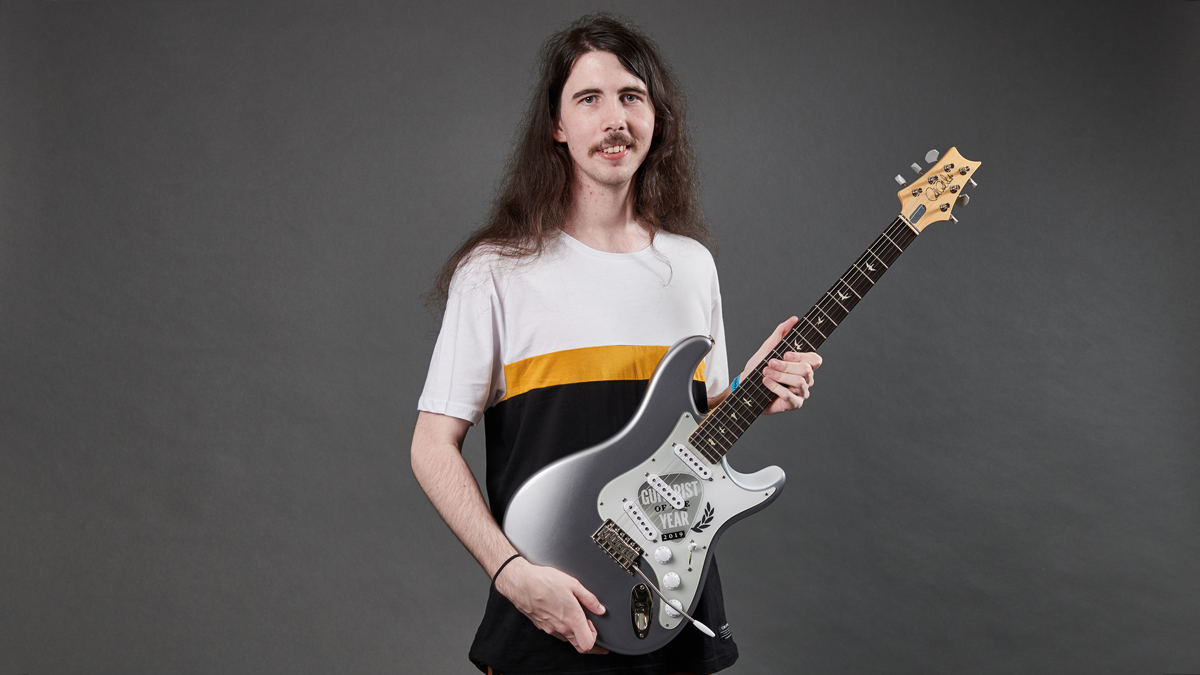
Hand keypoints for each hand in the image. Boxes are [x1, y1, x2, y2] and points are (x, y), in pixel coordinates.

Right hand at [493, 557, 609, 653]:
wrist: (521, 583)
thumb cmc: (544, 581)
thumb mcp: (573, 583)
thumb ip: (589, 598)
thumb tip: (599, 608)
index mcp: (572, 618)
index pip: (588, 644)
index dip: (596, 639)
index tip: (595, 627)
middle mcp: (561, 627)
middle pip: (579, 646)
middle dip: (589, 641)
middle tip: (592, 631)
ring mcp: (550, 628)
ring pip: (568, 639)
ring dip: (575, 633)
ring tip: (576, 618)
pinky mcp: (542, 626)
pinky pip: (557, 633)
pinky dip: (563, 628)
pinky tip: (563, 615)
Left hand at [742, 316, 822, 414]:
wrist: (744, 387)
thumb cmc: (757, 368)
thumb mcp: (768, 348)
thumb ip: (781, 333)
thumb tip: (794, 319)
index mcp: (803, 365)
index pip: (815, 359)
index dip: (801, 356)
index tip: (785, 353)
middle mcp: (806, 379)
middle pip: (806, 370)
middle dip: (786, 366)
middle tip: (770, 363)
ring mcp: (801, 393)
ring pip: (800, 382)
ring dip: (780, 376)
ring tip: (765, 373)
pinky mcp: (794, 404)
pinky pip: (790, 396)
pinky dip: (776, 388)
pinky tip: (766, 382)